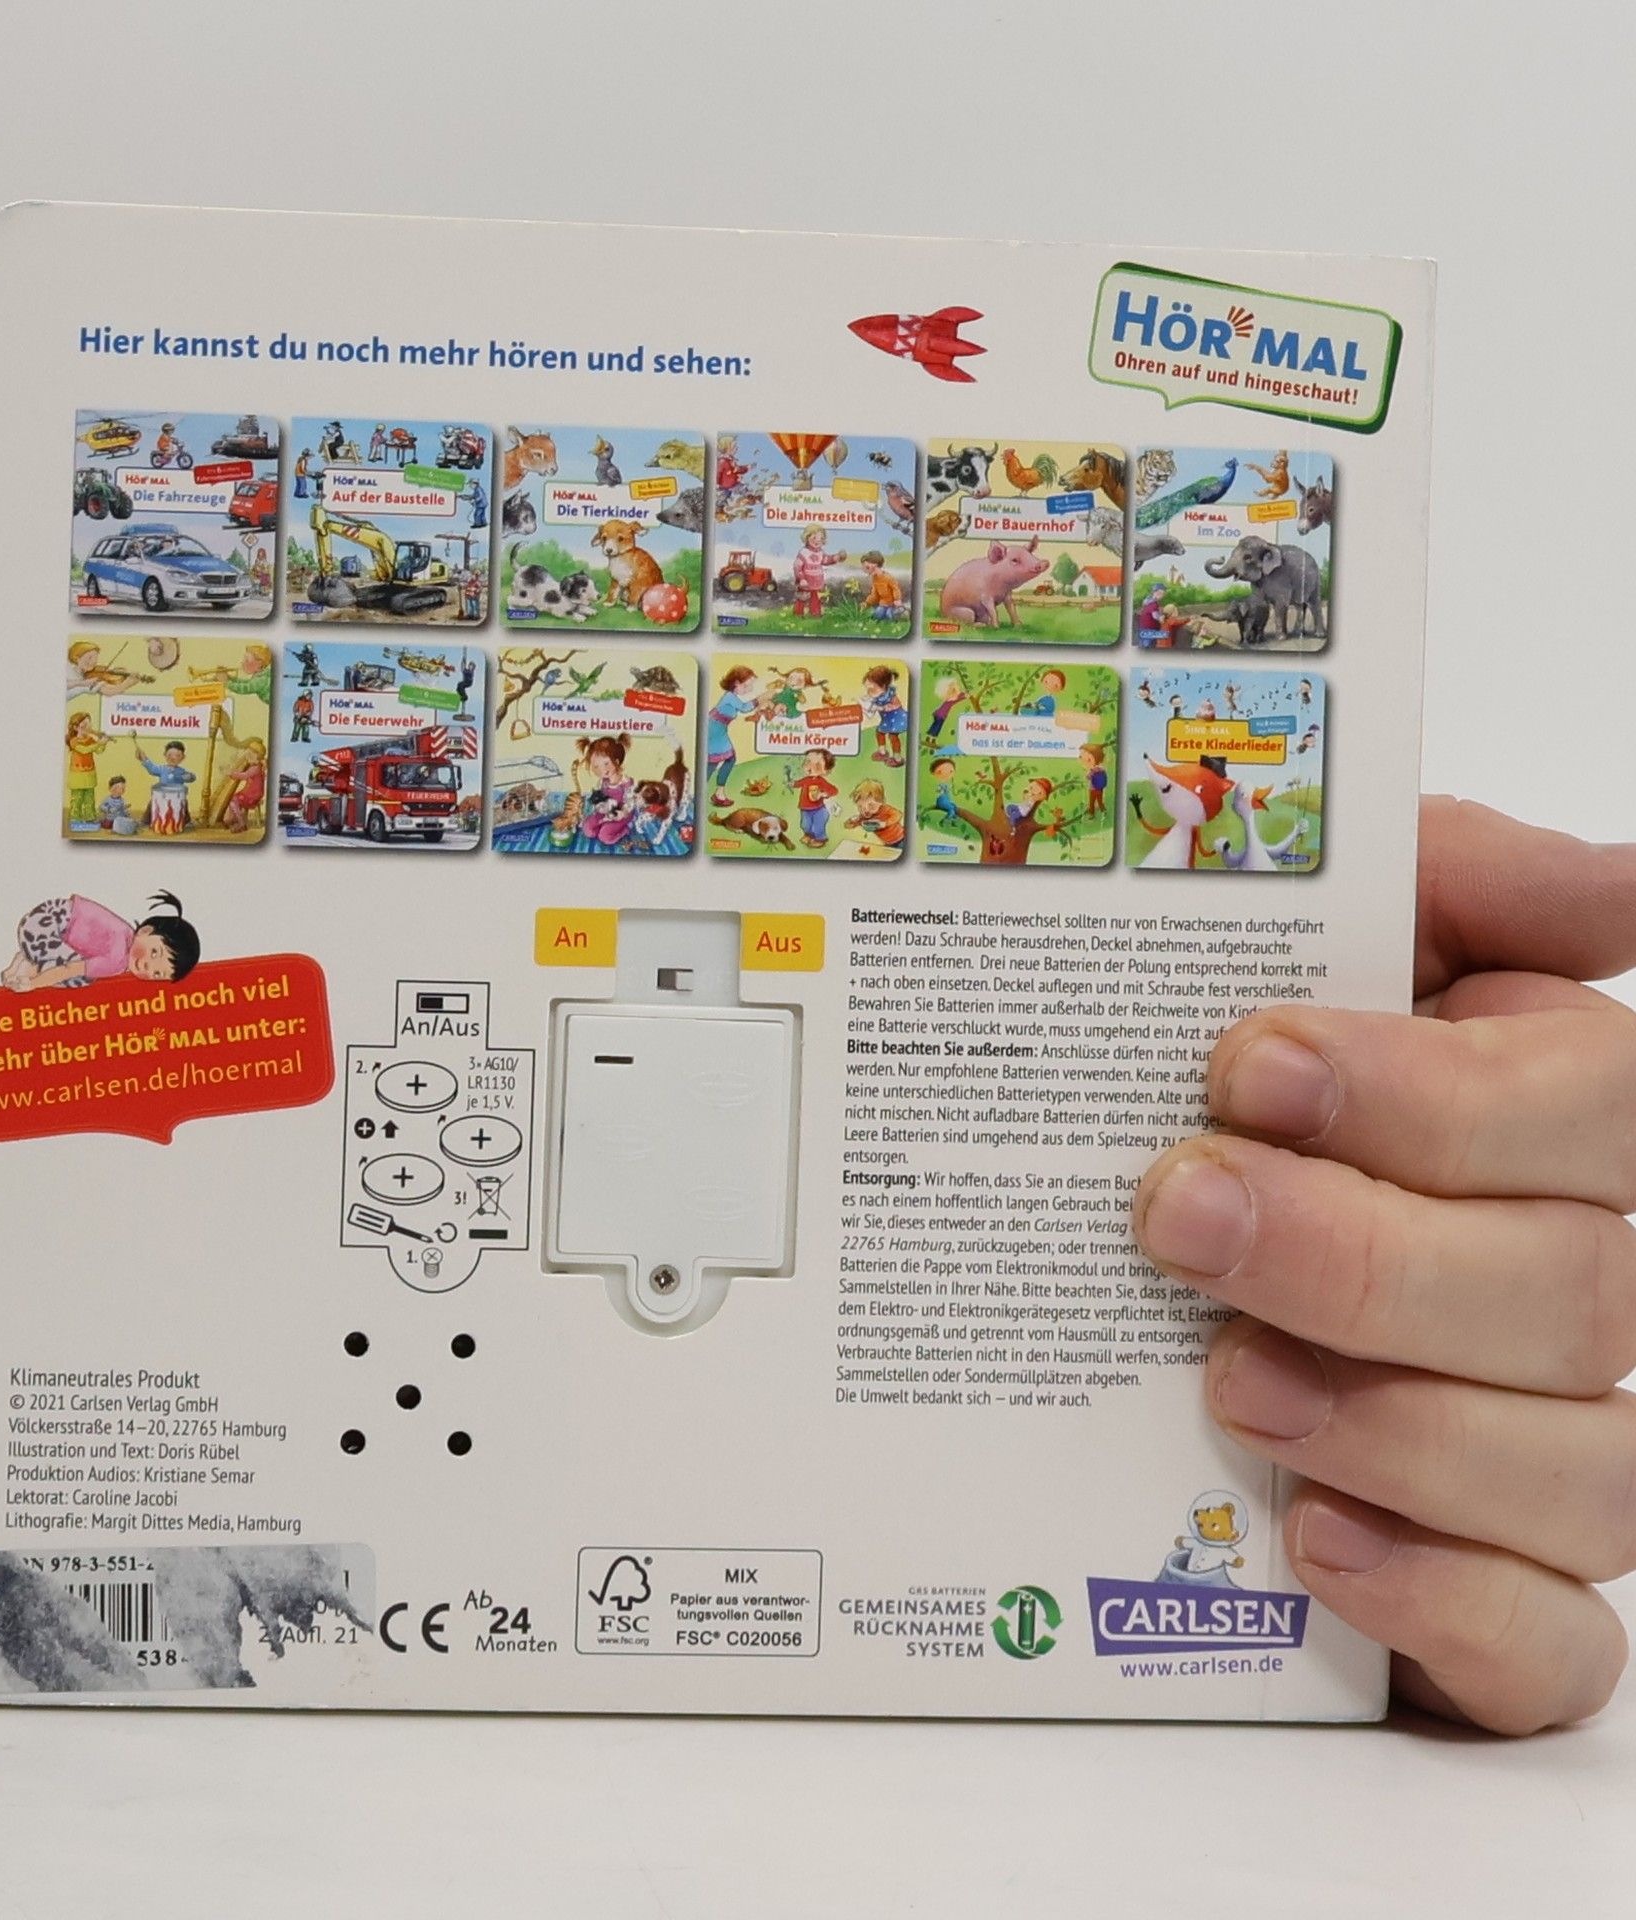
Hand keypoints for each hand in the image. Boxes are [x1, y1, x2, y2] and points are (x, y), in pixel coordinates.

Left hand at [1134, 799, 1635, 1732]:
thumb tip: (1614, 885)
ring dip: (1398, 1426)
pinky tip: (1318, 1538)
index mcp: (1553, 1120)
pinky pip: (1552, 1647)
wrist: (1141, 1261)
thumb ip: (1449, 881)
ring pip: (1586, 1471)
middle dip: (1364, 1254)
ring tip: (1224, 1380)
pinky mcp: (1504, 1606)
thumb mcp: (1308, 943)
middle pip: (1574, 1289)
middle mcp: (1579, 1286)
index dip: (1433, 1092)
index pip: (1595, 1103)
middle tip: (1183, 1212)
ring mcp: (1559, 1454)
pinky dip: (1447, 1601)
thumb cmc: (1235, 1101)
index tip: (1249, 1065)